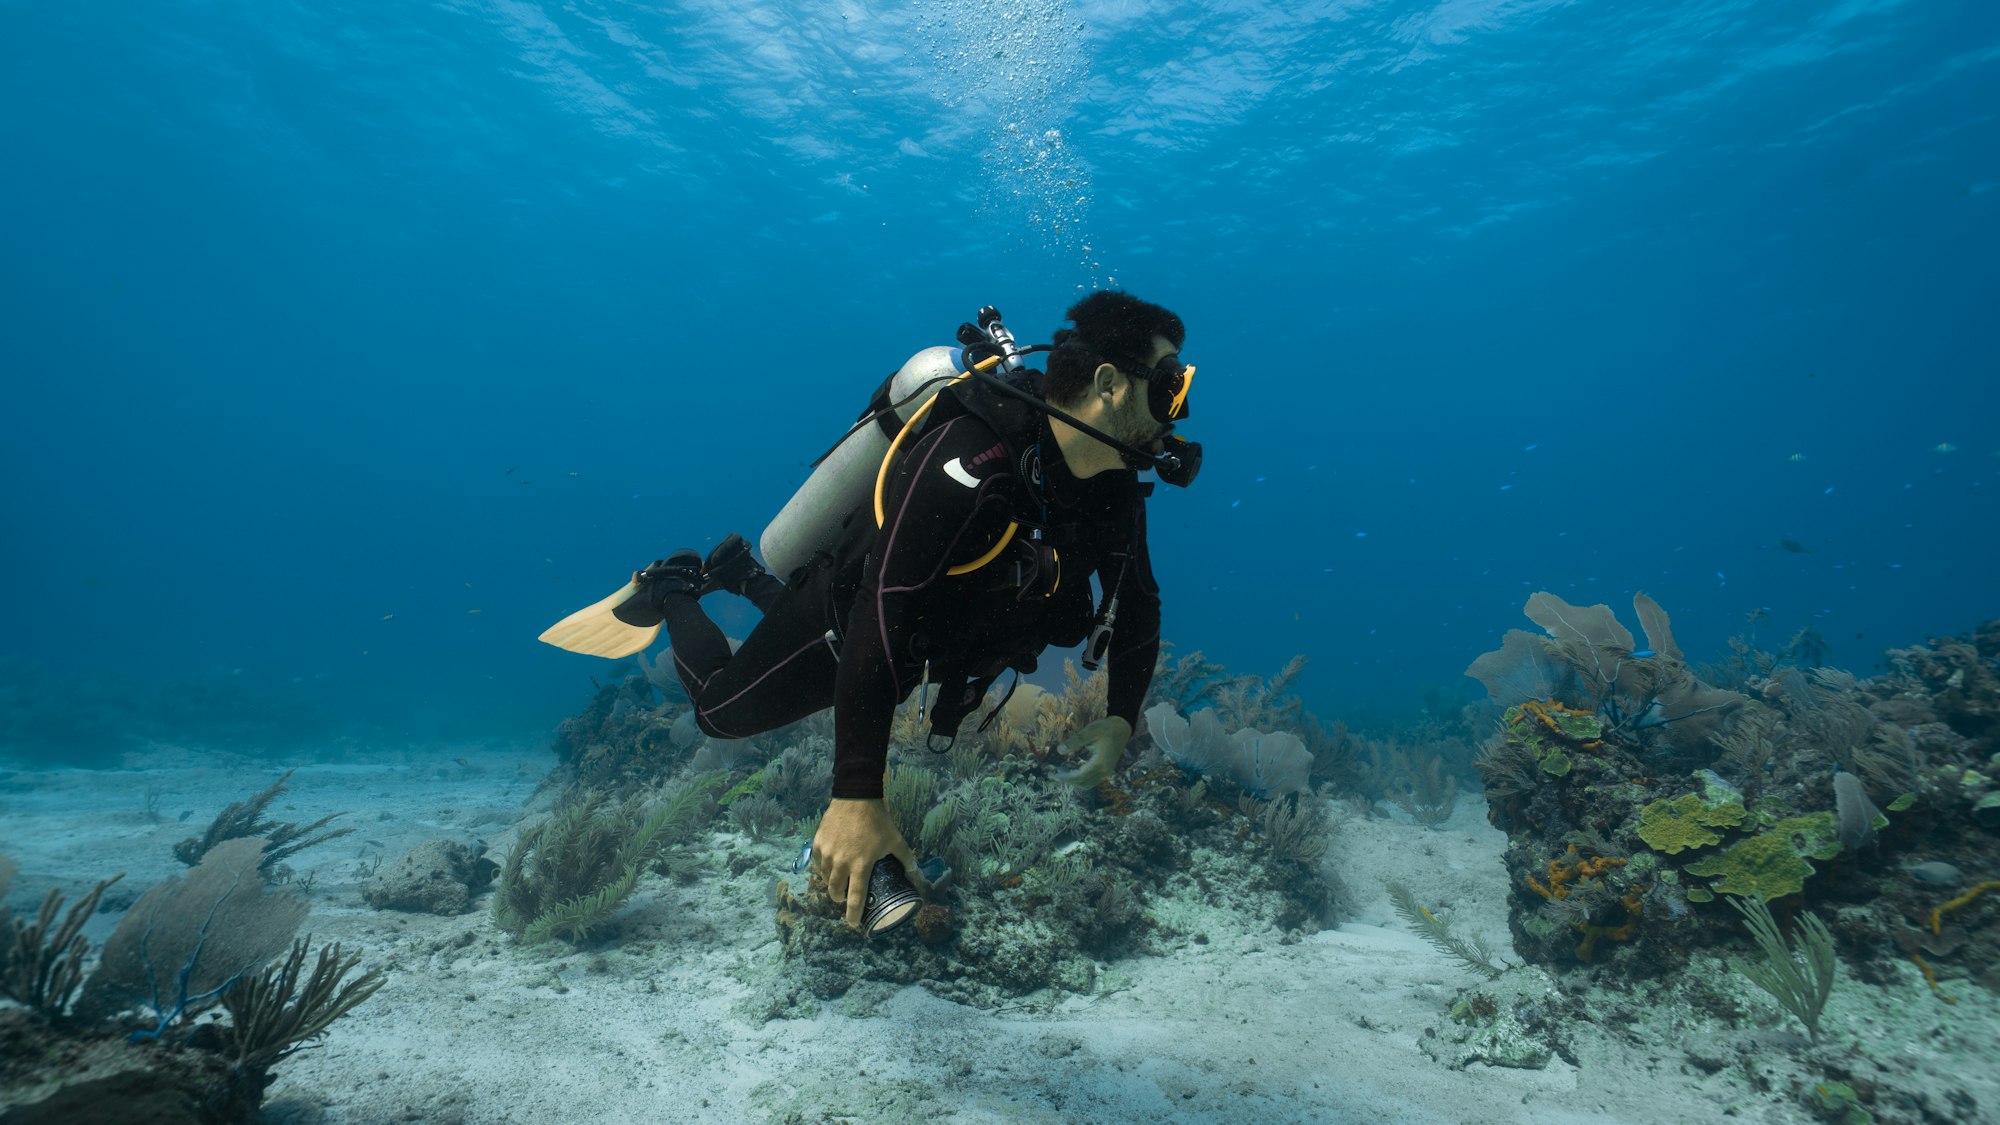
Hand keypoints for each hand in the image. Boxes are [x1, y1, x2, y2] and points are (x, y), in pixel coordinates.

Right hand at [810, 798, 919, 930]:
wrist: (856, 797)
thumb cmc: (878, 821)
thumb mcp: (896, 840)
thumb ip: (906, 859)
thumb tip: (916, 874)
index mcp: (861, 865)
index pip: (856, 897)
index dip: (853, 914)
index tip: (853, 924)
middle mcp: (840, 862)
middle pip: (835, 891)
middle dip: (839, 899)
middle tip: (845, 899)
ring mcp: (827, 853)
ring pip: (824, 877)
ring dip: (831, 883)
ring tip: (839, 881)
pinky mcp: (818, 842)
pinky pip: (818, 861)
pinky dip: (823, 866)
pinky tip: (829, 864)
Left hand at [1053, 716, 1131, 787]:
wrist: (1122, 728)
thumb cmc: (1106, 728)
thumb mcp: (1090, 731)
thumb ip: (1075, 741)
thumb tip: (1059, 750)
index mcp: (1100, 763)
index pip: (1080, 776)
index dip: (1066, 778)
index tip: (1054, 775)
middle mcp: (1104, 771)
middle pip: (1083, 783)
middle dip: (1068, 781)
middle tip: (1054, 775)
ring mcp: (1107, 772)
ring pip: (1088, 784)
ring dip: (1075, 781)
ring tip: (1062, 773)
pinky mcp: (1107, 770)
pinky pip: (1092, 780)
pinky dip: (1082, 779)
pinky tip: (1073, 771)